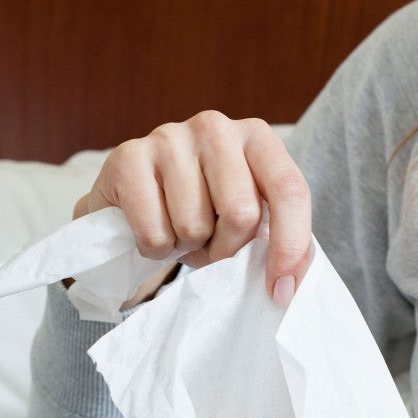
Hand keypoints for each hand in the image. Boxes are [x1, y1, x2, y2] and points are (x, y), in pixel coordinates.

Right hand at [72, 110, 310, 306]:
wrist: (138, 200)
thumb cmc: (207, 210)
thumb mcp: (254, 218)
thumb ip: (279, 239)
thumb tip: (288, 285)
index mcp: (258, 137)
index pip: (290, 190)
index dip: (291, 246)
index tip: (282, 290)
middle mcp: (215, 127)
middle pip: (242, 213)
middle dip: (229, 248)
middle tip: (214, 246)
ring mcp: (168, 137)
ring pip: (194, 225)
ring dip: (190, 246)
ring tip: (183, 230)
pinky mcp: (127, 156)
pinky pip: (154, 232)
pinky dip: (157, 248)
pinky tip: (155, 226)